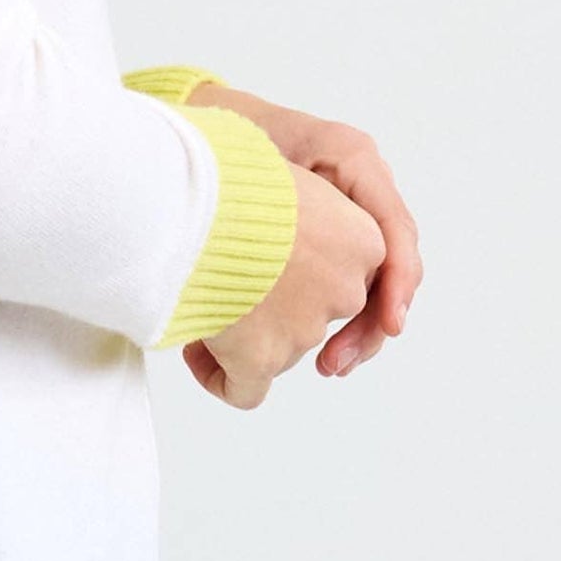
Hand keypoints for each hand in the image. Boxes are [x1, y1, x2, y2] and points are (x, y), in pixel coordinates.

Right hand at [182, 160, 384, 407]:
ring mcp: (306, 328)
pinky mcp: (261, 360)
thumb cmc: (231, 171)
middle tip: (230, 286)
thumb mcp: (287, 170)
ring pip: (277, 348)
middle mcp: (345, 288)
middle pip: (313, 311)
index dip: (306, 274)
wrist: (199, 195)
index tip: (268, 268)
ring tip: (198, 305)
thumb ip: (300, 204)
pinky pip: (244, 390)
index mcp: (363, 238)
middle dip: (273, 309)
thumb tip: (281, 219)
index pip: (350, 272)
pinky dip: (222, 379)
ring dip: (242, 336)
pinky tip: (198, 356)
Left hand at [185, 84, 422, 381]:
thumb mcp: (251, 152)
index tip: (389, 323)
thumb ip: (283, 187)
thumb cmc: (224, 139)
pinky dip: (336, 323)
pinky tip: (316, 354)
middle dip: (371, 323)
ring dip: (357, 332)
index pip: (394, 227)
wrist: (203, 129)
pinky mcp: (330, 243)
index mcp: (353, 158)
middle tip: (333, 364)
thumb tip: (308, 255)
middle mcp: (363, 189)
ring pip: (372, 286)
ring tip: (327, 367)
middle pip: (391, 266)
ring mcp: (350, 218)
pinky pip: (348, 288)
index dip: (397, 279)